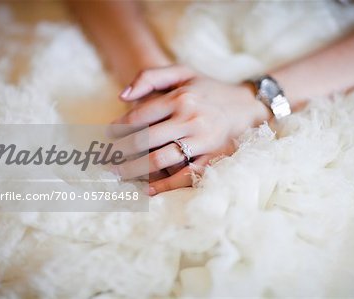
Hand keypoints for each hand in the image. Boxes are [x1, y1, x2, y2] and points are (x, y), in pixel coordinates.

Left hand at [112, 65, 270, 194]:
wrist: (246, 105)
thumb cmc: (208, 89)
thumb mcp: (183, 71)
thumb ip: (150, 76)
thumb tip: (122, 97)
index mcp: (181, 97)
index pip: (139, 117)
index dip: (118, 128)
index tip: (108, 135)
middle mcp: (190, 119)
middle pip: (144, 141)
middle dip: (119, 152)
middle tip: (107, 158)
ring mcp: (202, 141)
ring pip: (159, 160)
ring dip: (134, 169)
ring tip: (119, 173)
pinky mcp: (213, 158)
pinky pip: (186, 176)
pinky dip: (165, 185)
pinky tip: (147, 190)